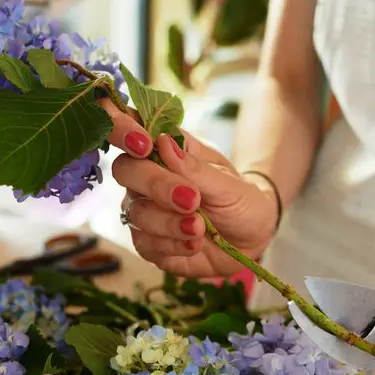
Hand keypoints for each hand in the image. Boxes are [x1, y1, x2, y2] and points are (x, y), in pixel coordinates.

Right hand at [102, 100, 278, 276]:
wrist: (251, 241)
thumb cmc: (241, 203)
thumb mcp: (229, 185)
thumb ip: (195, 168)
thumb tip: (162, 142)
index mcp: (167, 150)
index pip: (132, 130)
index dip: (124, 129)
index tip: (143, 144)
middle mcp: (149, 177)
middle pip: (126, 170)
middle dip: (156, 185)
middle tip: (191, 199)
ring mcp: (145, 210)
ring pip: (137, 212)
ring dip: (170, 222)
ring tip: (201, 227)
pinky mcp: (148, 243)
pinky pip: (146, 243)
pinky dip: (172, 245)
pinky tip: (194, 244)